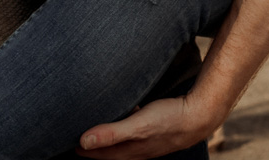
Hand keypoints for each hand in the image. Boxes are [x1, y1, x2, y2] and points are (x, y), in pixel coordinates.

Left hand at [77, 95, 220, 159]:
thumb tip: (83, 142)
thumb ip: (111, 133)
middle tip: (77, 139)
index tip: (69, 145)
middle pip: (111, 151)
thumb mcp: (137, 125)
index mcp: (130, 150)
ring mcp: (148, 142)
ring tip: (96, 129)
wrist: (200, 116)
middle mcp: (138, 149)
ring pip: (123, 142)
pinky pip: (134, 132)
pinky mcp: (156, 132)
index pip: (101, 154)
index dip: (84, 151)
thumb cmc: (168, 120)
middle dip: (94, 147)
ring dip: (109, 138)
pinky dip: (124, 128)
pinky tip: (123, 114)